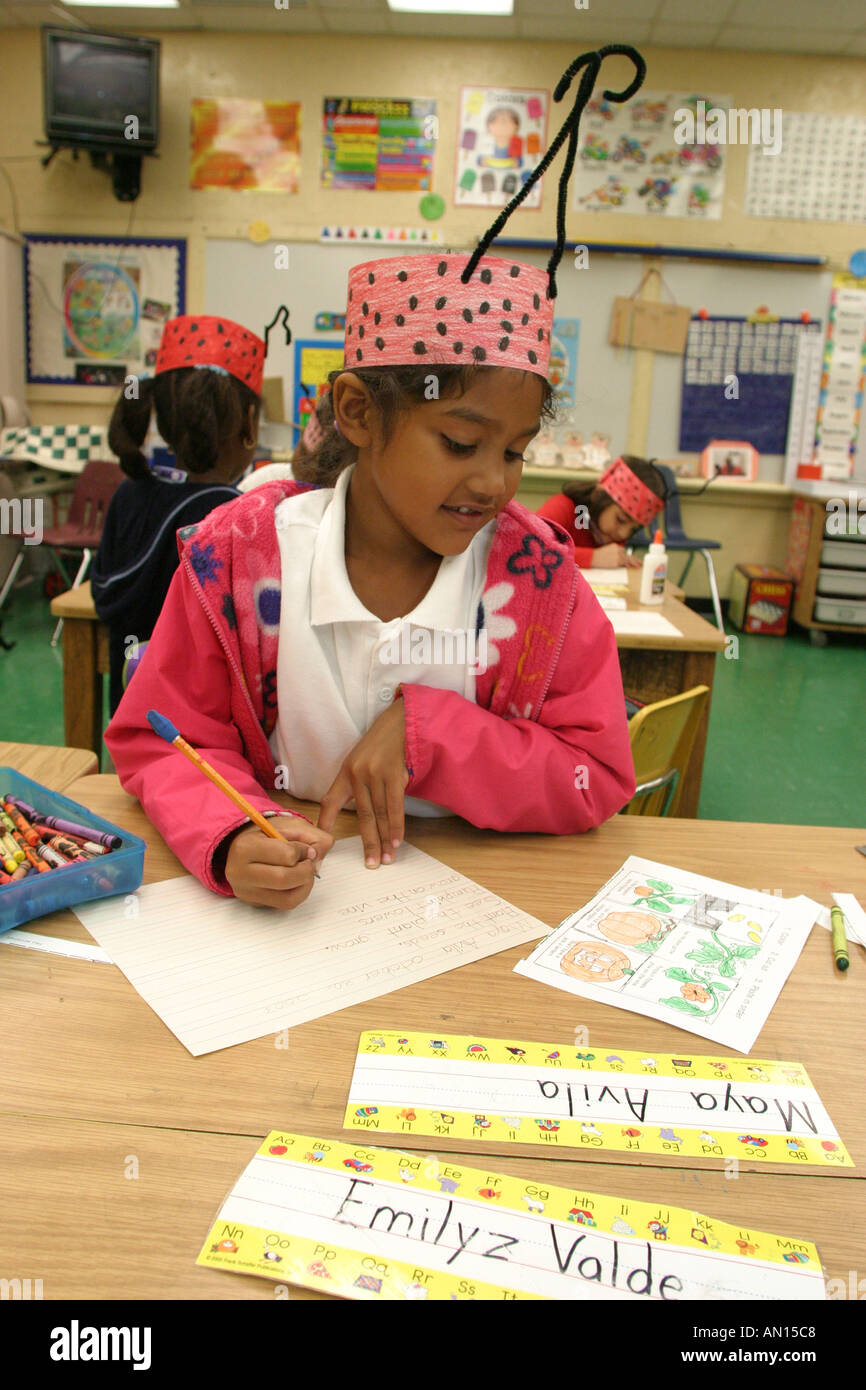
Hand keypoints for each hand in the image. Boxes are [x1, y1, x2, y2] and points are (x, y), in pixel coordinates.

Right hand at [224, 815, 333, 908]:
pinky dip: (299, 893)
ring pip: (287, 898)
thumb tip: (317, 856)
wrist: (244, 847)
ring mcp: (246, 891)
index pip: (285, 855)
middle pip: (284, 879)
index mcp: (245, 847)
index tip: (306, 849)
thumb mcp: (290, 825)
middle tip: (308, 863)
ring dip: (304, 885)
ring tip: (303, 872)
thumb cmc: (266, 835)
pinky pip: (285, 905)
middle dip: (305, 871)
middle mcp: (240, 872)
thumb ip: (312, 836)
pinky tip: (298, 881)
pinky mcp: (254, 902)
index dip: (304, 851)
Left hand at [318, 698, 407, 867]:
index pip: (330, 802)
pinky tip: (397, 840)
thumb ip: (357, 785)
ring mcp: (376, 774)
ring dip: (385, 839)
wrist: (400, 723)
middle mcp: (357, 774)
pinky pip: (395, 806)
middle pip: (362, 816)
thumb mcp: (360, 761)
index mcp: (345, 773)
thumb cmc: (380, 745)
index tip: (322, 844)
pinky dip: (397, 825)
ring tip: (386, 858)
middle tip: (371, 864)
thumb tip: (362, 813)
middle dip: (368, 842)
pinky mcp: (394, 774)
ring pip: (380, 814)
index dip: (324, 823)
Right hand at [592, 543, 638, 568]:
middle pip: (627, 555)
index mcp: (615, 546)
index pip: (623, 551)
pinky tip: (630, 567)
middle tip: (640, 562)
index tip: (633, 559)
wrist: (592, 557)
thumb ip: (614, 552)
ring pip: (627, 560)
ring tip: (639, 565)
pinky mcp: (616, 562)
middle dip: (634, 559)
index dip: (627, 556)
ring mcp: (618, 556)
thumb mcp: (607, 550)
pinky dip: (627, 565)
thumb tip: (621, 558)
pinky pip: (623, 564)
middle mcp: (618, 550)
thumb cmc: (598, 555)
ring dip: (633, 563)